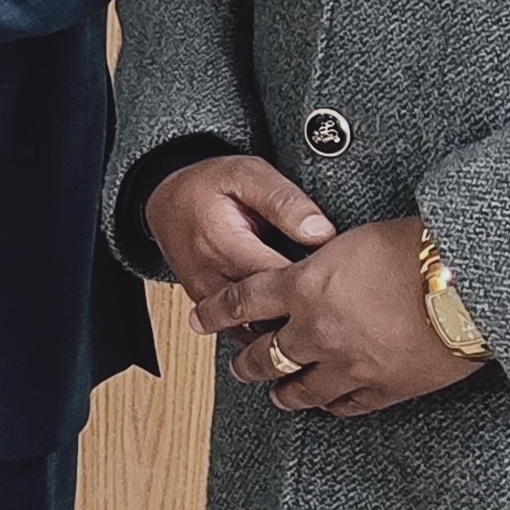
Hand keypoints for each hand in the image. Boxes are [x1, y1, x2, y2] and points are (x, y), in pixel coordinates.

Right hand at [145, 151, 336, 322]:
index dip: (316, 286)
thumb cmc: (207, 185)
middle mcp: (212, 278)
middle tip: (342, 311)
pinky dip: (268, 335)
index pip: (279, 280)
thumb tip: (321, 231)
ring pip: (254, 334)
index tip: (345, 283)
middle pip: (268, 315)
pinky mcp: (208, 310)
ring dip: (287, 332)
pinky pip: (242, 334)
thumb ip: (284, 201)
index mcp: (224, 245)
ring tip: (322, 323)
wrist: (164, 202)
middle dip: (307, 315)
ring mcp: (208, 299)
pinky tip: (294, 327)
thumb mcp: (247, 174)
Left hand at [212, 215, 484, 417]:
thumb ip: (326, 261)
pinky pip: (345, 405)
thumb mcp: (357, 240)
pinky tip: (327, 404)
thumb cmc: (421, 249)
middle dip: (245, 361)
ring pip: (299, 389)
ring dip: (282, 392)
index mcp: (304, 286)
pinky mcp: (383, 389)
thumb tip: (318, 268)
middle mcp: (316, 331)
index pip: (242, 301)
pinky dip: (331, 404)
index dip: (215, 312)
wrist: (472, 286)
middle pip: (263, 354)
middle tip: (237, 364)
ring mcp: (347, 365)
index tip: (198, 320)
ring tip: (276, 394)